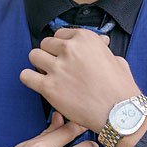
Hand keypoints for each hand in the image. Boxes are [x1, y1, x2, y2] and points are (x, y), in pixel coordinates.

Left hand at [20, 28, 140, 130]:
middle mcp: (70, 48)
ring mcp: (58, 67)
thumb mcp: (115, 59)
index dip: (62, 46)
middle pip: (46, 43)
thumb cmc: (120, 88)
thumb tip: (101, 42)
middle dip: (50, 54)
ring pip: (34, 55)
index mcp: (85, 38)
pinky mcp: (49, 87)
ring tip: (48, 75)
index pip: (60, 34)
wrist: (120, 113)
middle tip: (57, 67)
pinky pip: (26, 76)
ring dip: (39, 64)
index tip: (65, 56)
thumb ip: (101, 49)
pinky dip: (30, 79)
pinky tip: (39, 84)